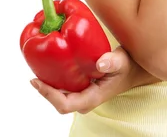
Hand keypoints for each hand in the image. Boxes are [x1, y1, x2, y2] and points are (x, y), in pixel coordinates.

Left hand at [30, 46, 159, 114]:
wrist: (133, 69)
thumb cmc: (128, 65)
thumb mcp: (122, 61)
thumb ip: (112, 61)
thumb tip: (100, 62)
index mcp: (93, 97)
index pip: (65, 104)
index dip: (48, 95)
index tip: (36, 81)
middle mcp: (85, 99)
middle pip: (58, 101)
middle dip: (44, 90)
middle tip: (33, 71)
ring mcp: (83, 94)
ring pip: (60, 94)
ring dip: (48, 84)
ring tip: (37, 66)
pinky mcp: (81, 86)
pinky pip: (64, 86)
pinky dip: (55, 77)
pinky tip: (49, 64)